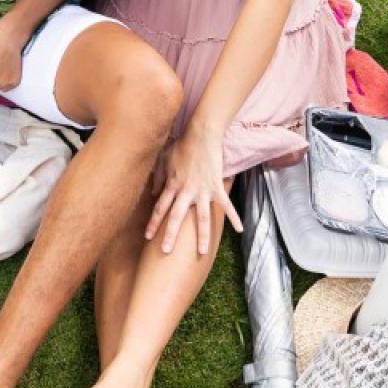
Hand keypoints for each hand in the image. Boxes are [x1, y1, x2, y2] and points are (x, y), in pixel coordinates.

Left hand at [147, 131, 241, 255]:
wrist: (201, 135)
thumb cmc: (181, 146)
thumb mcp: (164, 160)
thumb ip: (158, 177)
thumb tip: (154, 193)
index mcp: (172, 185)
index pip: (160, 208)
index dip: (153, 223)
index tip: (147, 237)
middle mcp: (186, 191)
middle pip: (176, 217)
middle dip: (170, 235)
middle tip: (165, 252)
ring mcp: (202, 191)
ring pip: (201, 217)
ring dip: (202, 236)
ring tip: (202, 252)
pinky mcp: (217, 187)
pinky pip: (226, 205)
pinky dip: (234, 217)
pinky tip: (240, 229)